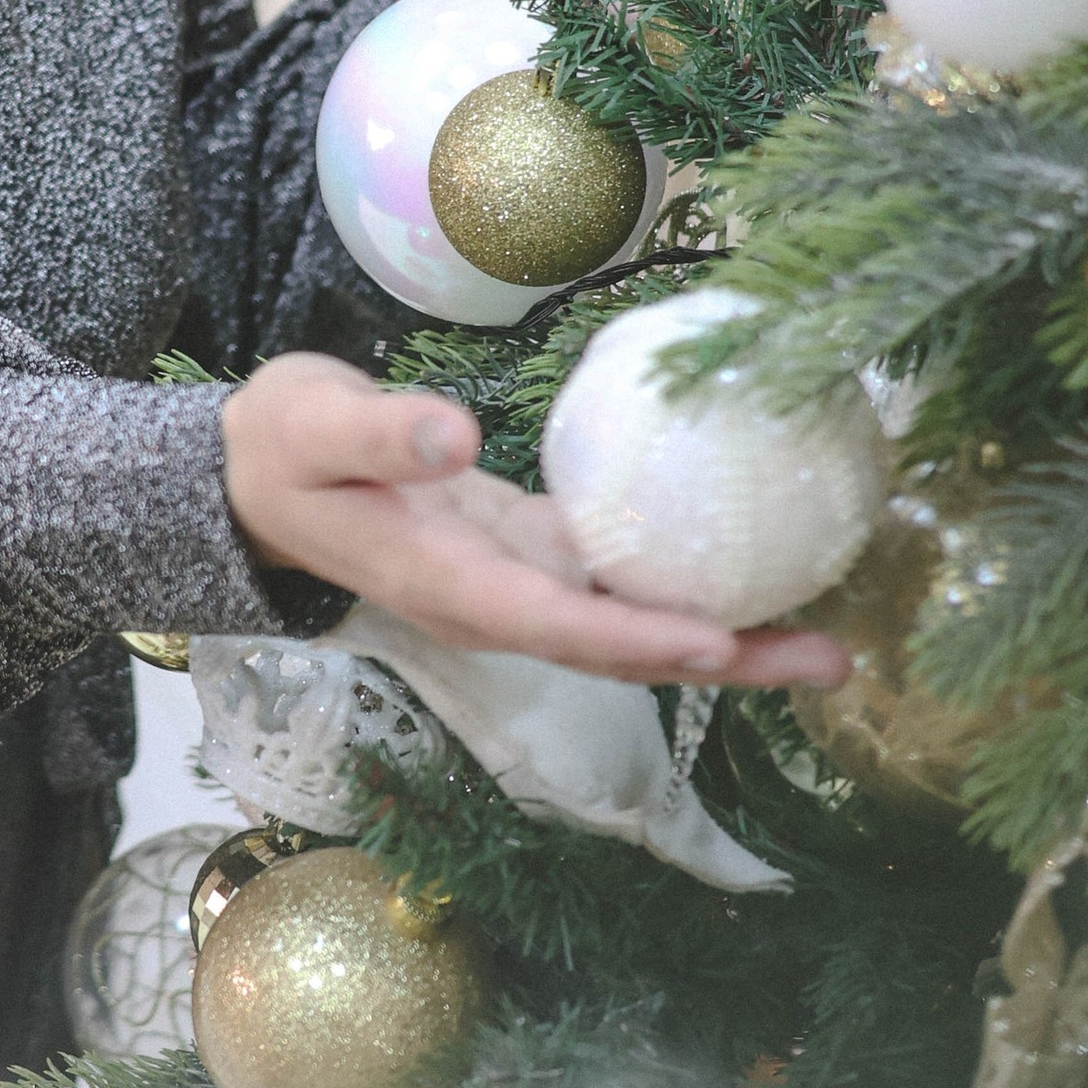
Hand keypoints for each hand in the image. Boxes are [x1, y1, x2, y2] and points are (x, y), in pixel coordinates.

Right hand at [219, 352, 852, 689]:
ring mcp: (519, 587)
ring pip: (633, 627)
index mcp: (447, 585)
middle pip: (622, 651)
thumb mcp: (311, 424)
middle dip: (728, 663)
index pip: (557, 624)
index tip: (721, 641)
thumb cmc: (279, 447)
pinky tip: (759, 566)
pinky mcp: (533, 555)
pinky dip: (691, 584)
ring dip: (731, 639)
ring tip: (831, 638)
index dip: (640, 636)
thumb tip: (455, 437)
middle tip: (834, 662)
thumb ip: (380, 433)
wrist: (252, 481)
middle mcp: (496, 605)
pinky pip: (623, 581)